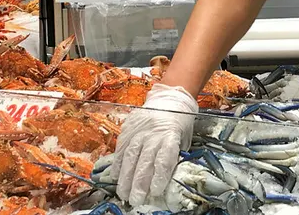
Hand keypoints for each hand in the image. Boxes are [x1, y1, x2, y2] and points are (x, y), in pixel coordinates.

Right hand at [109, 82, 198, 206]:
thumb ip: (175, 156)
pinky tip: (115, 176)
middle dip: (139, 182)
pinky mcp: (128, 128)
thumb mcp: (184, 139)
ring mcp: (139, 130)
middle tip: (135, 199)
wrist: (169, 98)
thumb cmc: (179, 123)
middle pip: (144, 160)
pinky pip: (121, 147)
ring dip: (125, 176)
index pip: (164, 158)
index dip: (159, 176)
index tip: (155, 191)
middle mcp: (153, 133)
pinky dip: (117, 163)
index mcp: (170, 135)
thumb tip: (166, 180)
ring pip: (130, 155)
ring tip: (123, 192)